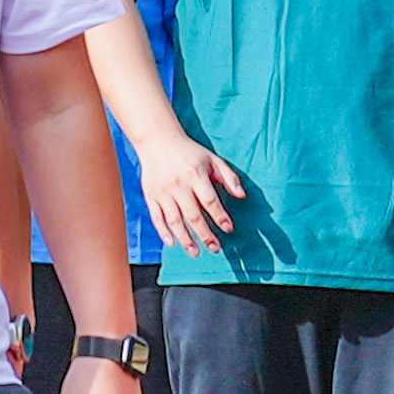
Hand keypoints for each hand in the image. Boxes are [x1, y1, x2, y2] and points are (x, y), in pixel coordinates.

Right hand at [134, 128, 242, 253]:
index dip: (220, 217)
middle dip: (206, 234)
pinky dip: (163, 232)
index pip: (210, 201)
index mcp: (196, 175)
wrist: (158, 140)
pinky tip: (173, 243)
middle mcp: (178, 185)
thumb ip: (228, 177)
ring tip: (196, 252)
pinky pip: (157, 217)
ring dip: (186, 239)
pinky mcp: (150, 195)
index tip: (229, 229)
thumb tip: (242, 196)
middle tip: (216, 248)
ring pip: (175, 221)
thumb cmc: (189, 152)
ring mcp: (163, 192)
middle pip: (193, 215)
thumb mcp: (212, 159)